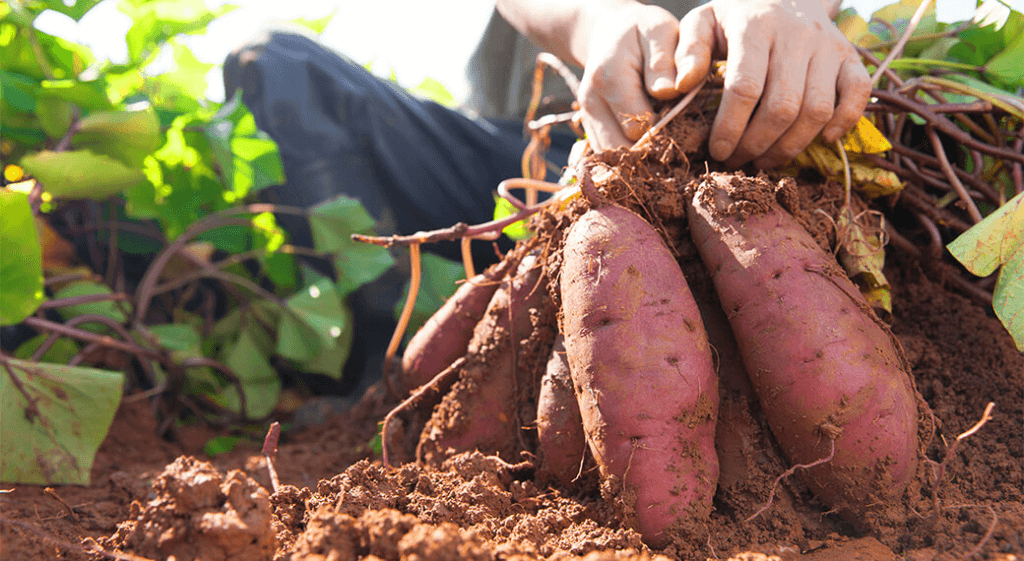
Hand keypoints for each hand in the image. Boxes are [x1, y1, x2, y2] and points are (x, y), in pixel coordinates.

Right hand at [576, 3, 684, 151]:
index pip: (639, 125)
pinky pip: (609, 157)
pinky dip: (630, 159)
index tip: (686, 123)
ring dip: (640, 160)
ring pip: (613, 160)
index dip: (667, 131)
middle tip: (679, 142)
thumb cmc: (643, 31)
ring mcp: (587, 118)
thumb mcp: (659, 31)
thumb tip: (669, 92)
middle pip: (623, 150)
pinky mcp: (590, 129)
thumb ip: (664, 61)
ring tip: (665, 147)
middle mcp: (592, 102)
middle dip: (653, 152)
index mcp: (609, 77)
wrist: (611, 33)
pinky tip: (650, 147)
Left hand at [675, 0, 870, 167]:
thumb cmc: (736, 16)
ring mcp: (828, 46)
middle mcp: (797, 35)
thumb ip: (686, 52)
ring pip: (817, 109)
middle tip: (738, 160)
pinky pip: (859, 93)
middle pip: (782, 106)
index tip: (717, 150)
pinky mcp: (850, 56)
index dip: (730, 127)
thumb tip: (679, 86)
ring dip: (791, 145)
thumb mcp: (703, 22)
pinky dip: (845, 121)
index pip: (745, 87)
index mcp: (756, 27)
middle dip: (757, 143)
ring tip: (765, 159)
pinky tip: (822, 140)